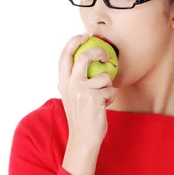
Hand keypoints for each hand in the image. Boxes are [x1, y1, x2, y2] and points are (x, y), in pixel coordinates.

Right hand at [58, 34, 115, 150]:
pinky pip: (111, 90)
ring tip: (102, 99)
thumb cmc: (81, 117)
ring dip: (108, 87)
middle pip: (84, 56)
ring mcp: (82, 91)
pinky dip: (111, 98)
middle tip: (105, 56)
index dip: (73, 42)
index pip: (64, 56)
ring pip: (103, 77)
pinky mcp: (94, 98)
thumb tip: (86, 61)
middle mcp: (70, 85)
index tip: (83, 36)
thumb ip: (75, 81)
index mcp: (63, 83)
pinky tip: (104, 107)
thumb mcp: (72, 97)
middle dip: (97, 52)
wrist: (83, 138)